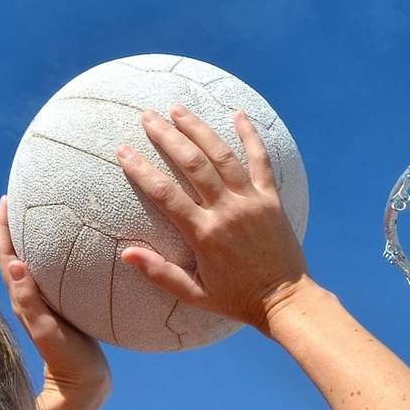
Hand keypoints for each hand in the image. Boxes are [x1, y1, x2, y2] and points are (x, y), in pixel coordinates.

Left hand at [0, 195, 110, 409]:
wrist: (83, 388)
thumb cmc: (66, 360)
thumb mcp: (47, 330)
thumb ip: (30, 301)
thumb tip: (15, 265)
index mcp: (22, 298)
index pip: (6, 256)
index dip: (3, 228)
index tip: (6, 200)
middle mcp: (29, 298)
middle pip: (15, 254)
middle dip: (15, 225)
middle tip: (22, 198)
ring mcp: (44, 305)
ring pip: (33, 264)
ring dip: (32, 239)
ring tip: (42, 215)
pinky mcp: (60, 311)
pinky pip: (52, 276)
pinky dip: (53, 257)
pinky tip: (69, 250)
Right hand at [114, 106, 311, 333]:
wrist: (285, 300)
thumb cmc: (237, 299)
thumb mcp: (195, 295)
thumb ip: (160, 273)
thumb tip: (126, 253)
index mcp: (204, 234)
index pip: (165, 193)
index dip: (142, 169)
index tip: (124, 151)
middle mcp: (227, 211)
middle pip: (192, 163)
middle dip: (167, 136)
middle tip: (147, 117)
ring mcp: (251, 201)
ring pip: (222, 155)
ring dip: (199, 129)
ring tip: (178, 109)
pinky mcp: (271, 199)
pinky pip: (261, 160)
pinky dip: (250, 135)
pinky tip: (238, 114)